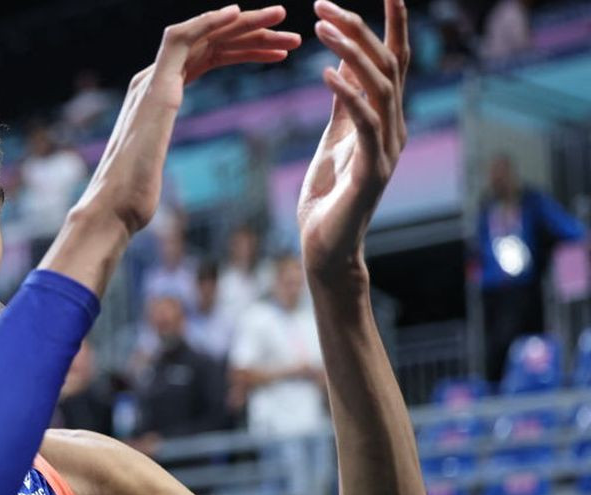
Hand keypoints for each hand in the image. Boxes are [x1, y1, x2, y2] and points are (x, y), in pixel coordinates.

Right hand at [76, 5, 299, 233]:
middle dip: (252, 34)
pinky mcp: (155, 87)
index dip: (244, 51)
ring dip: (244, 24)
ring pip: (201, 36)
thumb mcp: (161, 169)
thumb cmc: (136, 199)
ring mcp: (151, 82)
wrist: (114, 207)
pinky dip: (209, 22)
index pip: (206, 59)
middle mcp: (152, 82)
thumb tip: (168, 170)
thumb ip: (166, 156)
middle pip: (209, 44)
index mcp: (158, 96)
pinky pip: (182, 38)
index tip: (278, 55)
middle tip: (291, 36)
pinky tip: (239, 14)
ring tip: (283, 20)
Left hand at [297, 0, 409, 281]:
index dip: (389, 25)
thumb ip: (344, 103)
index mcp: (385, 118)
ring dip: (350, 53)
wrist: (326, 247)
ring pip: (379, 87)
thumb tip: (344, 62)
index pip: (391, 62)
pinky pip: (364, 123)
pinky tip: (327, 73)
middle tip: (324, 4)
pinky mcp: (372, 170)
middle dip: (359, 29)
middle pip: (386, 65)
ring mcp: (386, 148)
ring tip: (322, 28)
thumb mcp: (334, 138)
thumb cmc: (328, 196)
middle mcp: (394, 127)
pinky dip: (347, 94)